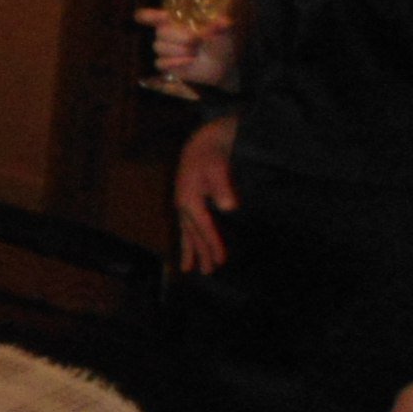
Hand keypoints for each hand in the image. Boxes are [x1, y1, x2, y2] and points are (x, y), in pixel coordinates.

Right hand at [134, 8, 234, 86]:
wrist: (221, 66)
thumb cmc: (219, 44)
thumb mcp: (223, 32)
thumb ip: (220, 26)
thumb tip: (222, 22)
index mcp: (177, 21)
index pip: (155, 16)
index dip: (149, 16)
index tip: (151, 16)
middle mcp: (168, 34)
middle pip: (160, 32)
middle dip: (179, 37)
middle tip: (196, 42)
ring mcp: (165, 50)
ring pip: (160, 47)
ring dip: (180, 51)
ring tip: (195, 53)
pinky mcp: (166, 65)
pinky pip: (160, 62)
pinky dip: (174, 62)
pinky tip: (188, 61)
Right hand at [174, 117, 237, 273]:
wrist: (202, 139)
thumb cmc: (212, 152)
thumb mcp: (219, 167)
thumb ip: (223, 187)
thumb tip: (229, 207)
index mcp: (189, 198)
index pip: (203, 228)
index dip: (212, 245)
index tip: (221, 260)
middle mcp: (183, 203)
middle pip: (192, 234)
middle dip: (200, 253)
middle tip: (208, 272)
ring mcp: (184, 202)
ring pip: (187, 231)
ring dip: (191, 249)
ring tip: (190, 268)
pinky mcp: (188, 200)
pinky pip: (188, 224)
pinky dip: (190, 237)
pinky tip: (192, 244)